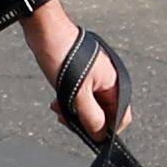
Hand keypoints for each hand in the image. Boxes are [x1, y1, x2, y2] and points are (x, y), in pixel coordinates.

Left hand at [23, 0, 120, 142]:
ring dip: (74, 113)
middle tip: (65, 119)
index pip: (121, 117)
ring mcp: (95, 79)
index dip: (107, 130)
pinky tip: (56, 101)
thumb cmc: (64, 54)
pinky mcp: (82, 76)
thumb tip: (100, 136)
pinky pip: (81, 98)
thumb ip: (91, 115)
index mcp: (115, 84)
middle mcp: (108, 82)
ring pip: (90, 107)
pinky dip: (70, 103)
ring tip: (57, 108)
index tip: (88, 133)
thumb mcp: (77, 91)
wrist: (45, 30)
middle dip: (85, 121)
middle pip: (104, 114)